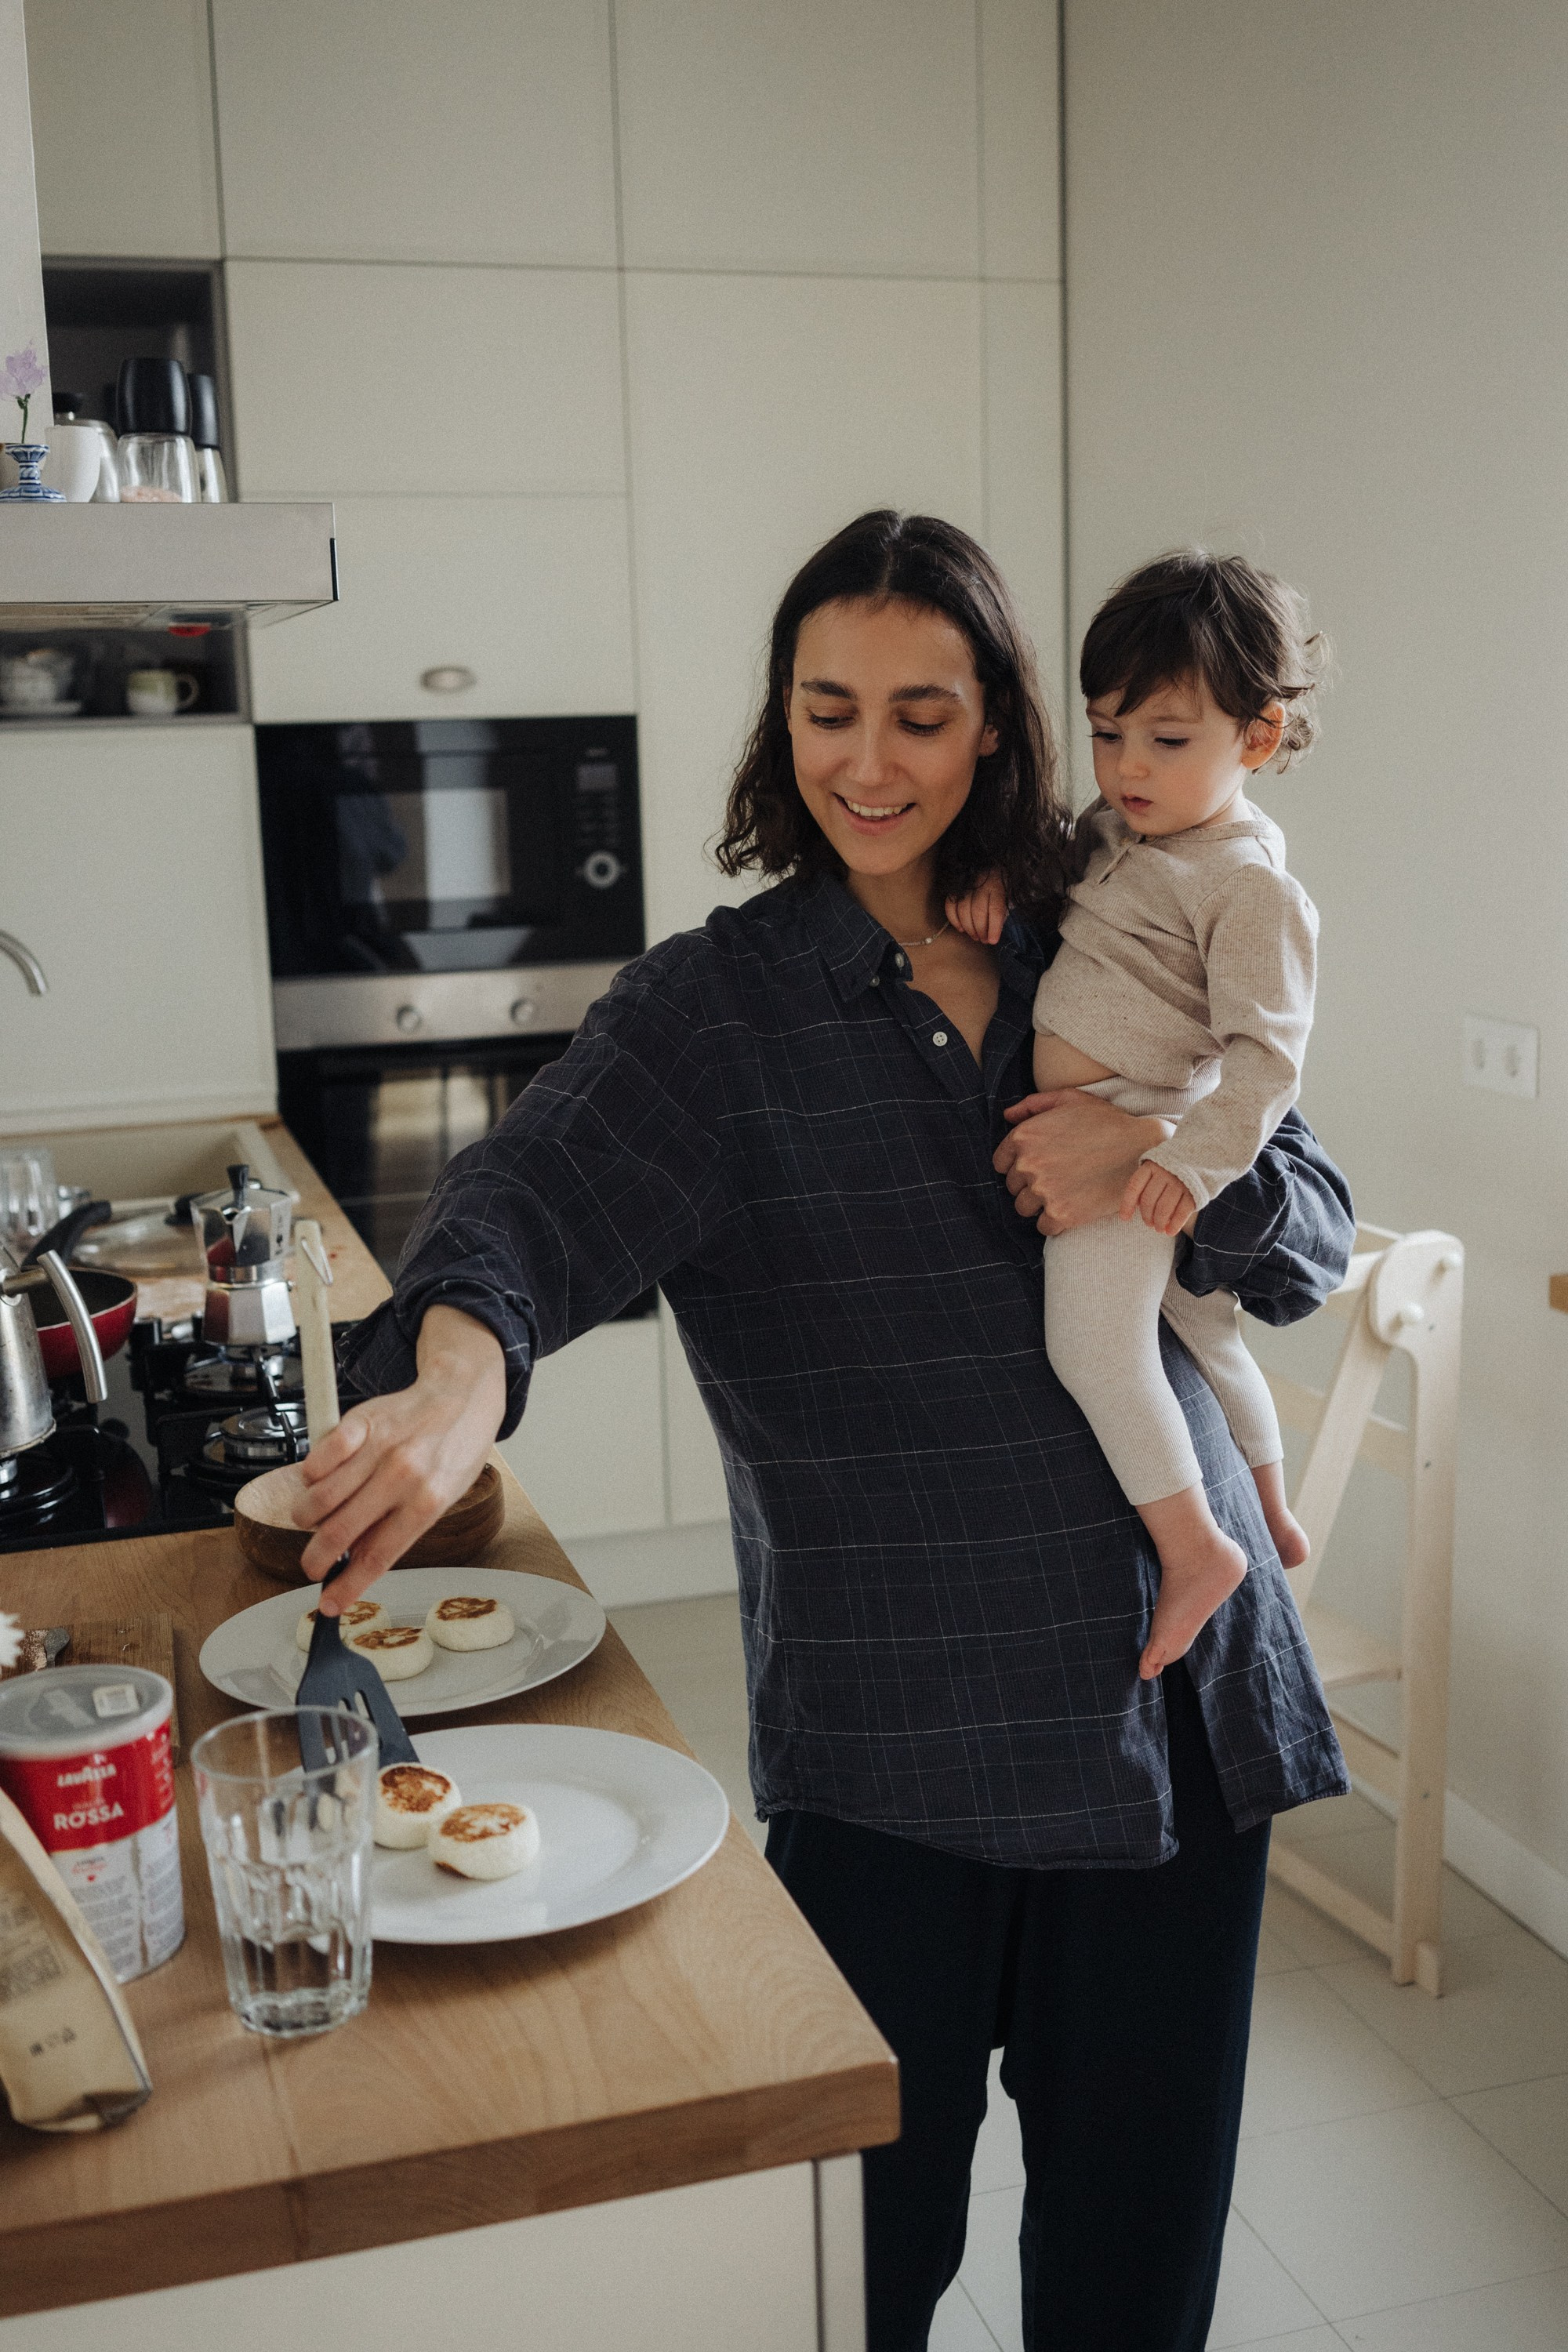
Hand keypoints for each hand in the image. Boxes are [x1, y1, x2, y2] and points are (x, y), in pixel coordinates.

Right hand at [292, 1305, 507, 1610]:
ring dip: (306, 1517)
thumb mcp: (443, 1498)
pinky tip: (317, 1479)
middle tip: (311, 1565)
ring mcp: (379, 1448)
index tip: (329, 1604)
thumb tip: (355, 1558)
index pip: (377, 1557)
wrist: (463, 1394)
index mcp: (428, 1503)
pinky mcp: (361, 1422)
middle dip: (315, 1559)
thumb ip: (400, 1527)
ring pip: (319, 1497)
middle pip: (339, 1531)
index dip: (347, 1586)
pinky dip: (310, 1474)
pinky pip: (319, 1457)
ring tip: (311, 1518)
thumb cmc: (455, 1449)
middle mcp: (402, 1477)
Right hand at [945, 873, 1007, 945]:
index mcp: (997, 885)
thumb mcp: (1008, 893)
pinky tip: (961, 929)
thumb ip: (1002, 910)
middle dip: (980, 930)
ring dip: (968, 928)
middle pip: (978, 912)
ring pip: (963, 911)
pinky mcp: (954, 887)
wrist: (989, 863)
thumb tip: (994, 932)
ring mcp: (966, 885)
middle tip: (984, 940)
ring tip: (975, 937)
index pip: (995, 909)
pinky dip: (954, 920)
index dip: (994, 927)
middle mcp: (981, 884)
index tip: (993, 941)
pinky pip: (950, 906)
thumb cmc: (1000, 882)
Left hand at [995, 1091, 1174, 1234]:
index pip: (1001, 1163)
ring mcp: (1043, 1190)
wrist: (1141, 1148)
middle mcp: (1028, 1164)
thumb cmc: (1107, 1121)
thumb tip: (1007, 1115)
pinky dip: (1056, 1222)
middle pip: (1013, 1187)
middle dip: (1030, 1184)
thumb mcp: (1070, 1099)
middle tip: (1058, 1178)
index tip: (1038, 1166)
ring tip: (1065, 1193)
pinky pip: (1044, 1226)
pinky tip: (1073, 1208)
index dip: (1018, 1165)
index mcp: (1024, 1136)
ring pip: (1024, 1208)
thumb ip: (1033, 1104)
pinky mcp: (1061, 1213)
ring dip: (1040, 1204)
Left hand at [1119, 1161, 1195, 1236]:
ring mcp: (1180, 1181)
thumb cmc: (1173, 1169)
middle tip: (1149, 1224)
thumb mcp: (1157, 1169)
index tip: (1125, 1218)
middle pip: (1148, 1200)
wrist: (1203, 1157)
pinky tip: (1171, 1231)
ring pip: (1163, 1208)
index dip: (1127, 1204)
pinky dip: (1175, 1224)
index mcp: (1151, 1166)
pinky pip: (1181, 1212)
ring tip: (1159, 1229)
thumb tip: (1135, 1205)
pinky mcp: (1194, 1191)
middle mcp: (1164, 1172)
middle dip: (1147, 1216)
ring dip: (1159, 1222)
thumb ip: (1146, 1183)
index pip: (1134, 1187)